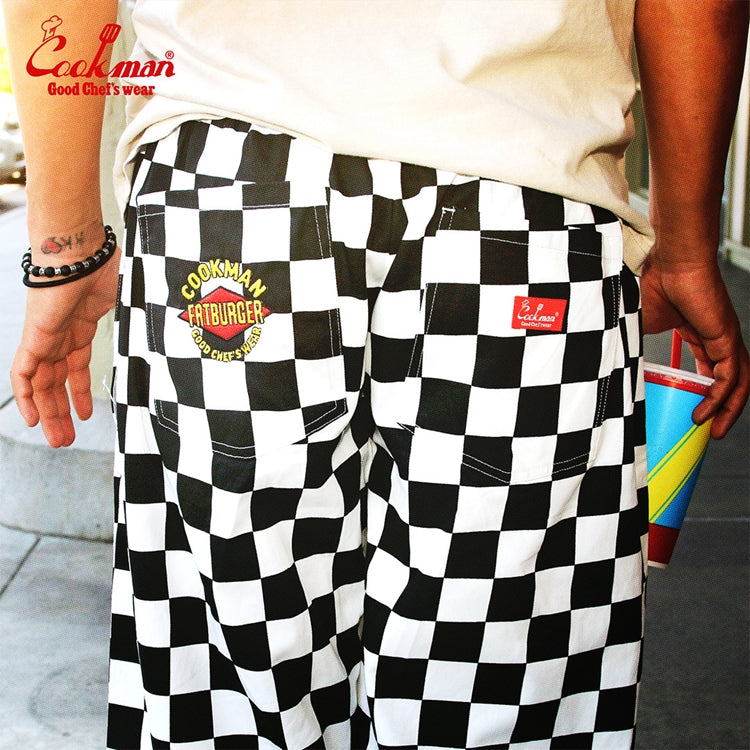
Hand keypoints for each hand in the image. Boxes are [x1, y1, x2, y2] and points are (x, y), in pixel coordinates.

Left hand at [10, 246, 120, 447]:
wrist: (79, 247)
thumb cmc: (105, 263)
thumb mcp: (130, 299)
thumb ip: (140, 317)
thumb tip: (173, 325)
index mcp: (79, 327)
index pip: (74, 368)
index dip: (79, 393)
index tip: (85, 414)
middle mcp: (60, 336)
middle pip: (55, 382)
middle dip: (60, 412)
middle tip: (65, 438)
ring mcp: (47, 337)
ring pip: (41, 384)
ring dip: (48, 413)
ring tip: (58, 439)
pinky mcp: (36, 337)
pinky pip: (23, 373)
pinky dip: (25, 396)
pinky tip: (32, 419)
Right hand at [640, 251, 748, 438]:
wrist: (671, 260)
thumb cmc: (654, 284)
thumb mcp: (638, 326)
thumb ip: (632, 346)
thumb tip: (610, 366)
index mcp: (699, 333)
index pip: (711, 369)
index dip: (706, 392)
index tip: (693, 411)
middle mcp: (717, 337)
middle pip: (730, 380)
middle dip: (723, 408)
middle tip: (710, 431)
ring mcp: (725, 337)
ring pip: (737, 382)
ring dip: (728, 409)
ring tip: (713, 431)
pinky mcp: (726, 338)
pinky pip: (730, 376)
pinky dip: (721, 397)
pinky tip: (705, 413)